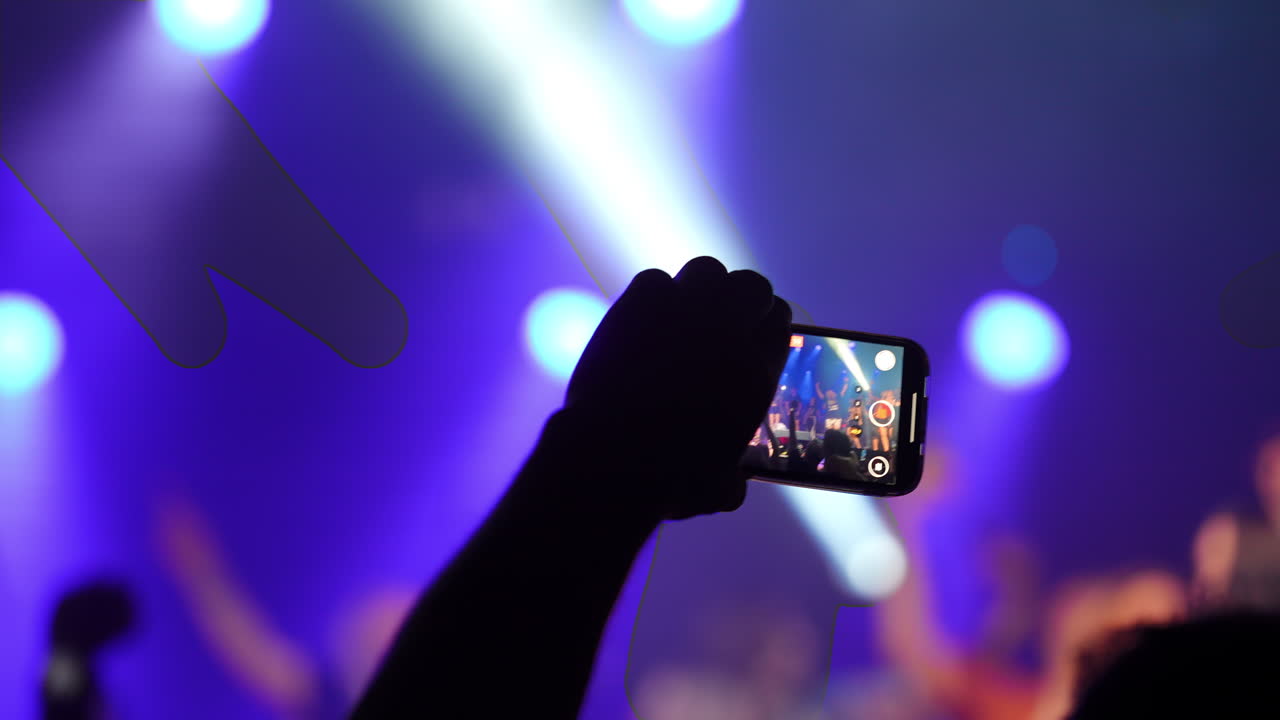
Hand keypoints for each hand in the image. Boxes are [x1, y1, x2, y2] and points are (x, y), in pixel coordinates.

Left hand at [545, 257, 790, 522]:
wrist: (613, 457)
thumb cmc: (671, 480)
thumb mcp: (718, 488)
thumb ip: (733, 478)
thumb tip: (734, 485)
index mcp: (757, 370)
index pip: (780, 320)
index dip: (766, 325)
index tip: (752, 336)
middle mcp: (728, 331)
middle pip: (752, 285)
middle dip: (741, 298)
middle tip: (721, 319)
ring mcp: (683, 311)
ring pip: (708, 269)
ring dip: (702, 286)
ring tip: (686, 310)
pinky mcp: (638, 304)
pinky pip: (654, 279)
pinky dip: (653, 294)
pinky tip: (644, 317)